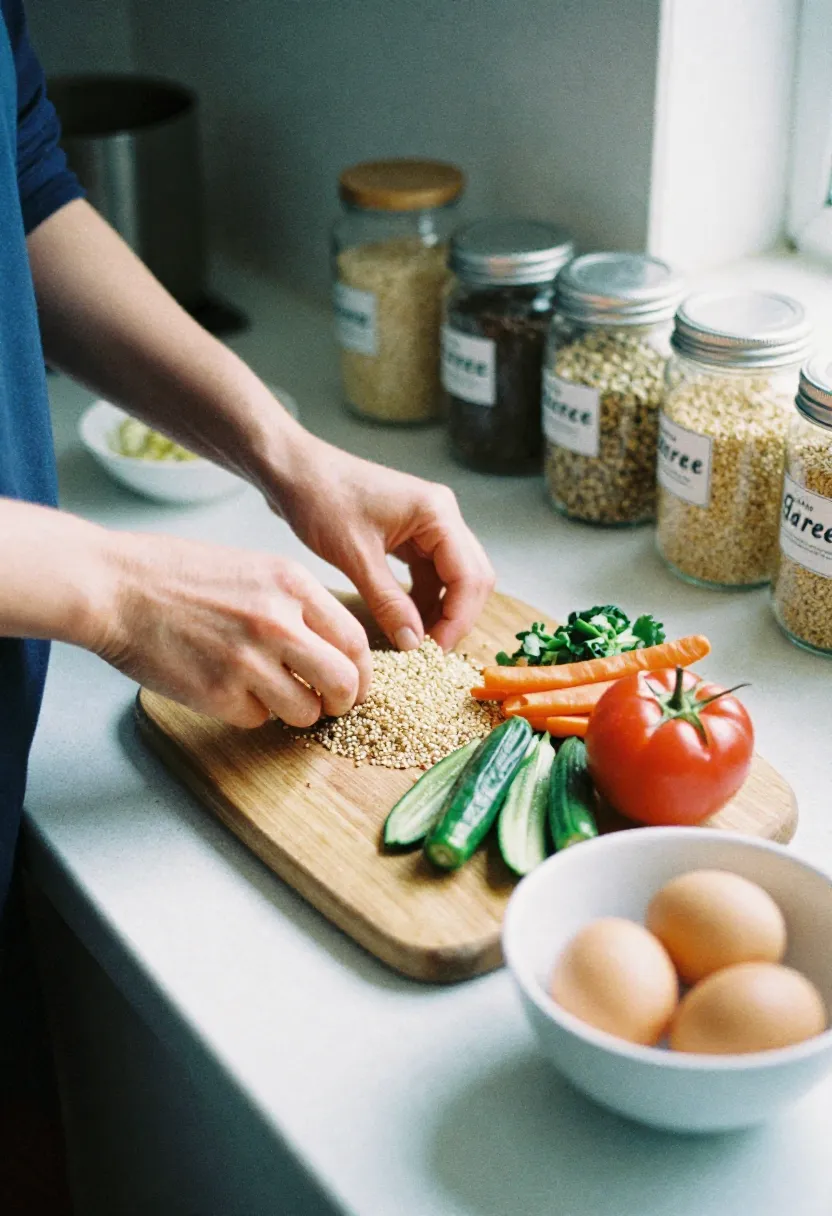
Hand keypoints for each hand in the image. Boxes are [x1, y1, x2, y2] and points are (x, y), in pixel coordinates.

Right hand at [92, 531, 371, 728]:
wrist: (115, 587)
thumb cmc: (178, 575)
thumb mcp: (253, 569)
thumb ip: (296, 603)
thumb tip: (331, 645)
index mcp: (292, 584)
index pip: (355, 640)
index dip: (361, 670)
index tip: (354, 682)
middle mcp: (278, 621)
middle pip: (345, 682)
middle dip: (344, 702)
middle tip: (330, 705)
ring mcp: (249, 660)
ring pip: (305, 711)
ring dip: (296, 712)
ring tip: (271, 694)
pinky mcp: (219, 694)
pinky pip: (258, 719)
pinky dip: (250, 712)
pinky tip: (225, 687)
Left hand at [269, 435, 494, 651]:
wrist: (294, 470)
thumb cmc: (320, 498)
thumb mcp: (354, 556)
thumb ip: (388, 602)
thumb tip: (414, 644)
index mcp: (437, 513)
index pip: (469, 576)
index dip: (458, 619)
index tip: (436, 652)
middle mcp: (441, 516)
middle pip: (471, 577)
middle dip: (456, 616)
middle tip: (431, 652)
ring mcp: (428, 524)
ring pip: (452, 577)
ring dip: (440, 610)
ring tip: (416, 642)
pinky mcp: (411, 534)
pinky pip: (429, 573)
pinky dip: (422, 599)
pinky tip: (405, 621)